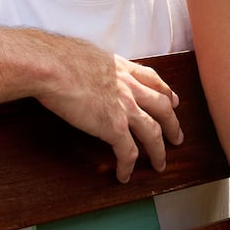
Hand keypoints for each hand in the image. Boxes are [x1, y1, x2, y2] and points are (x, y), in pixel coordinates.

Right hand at [34, 41, 183, 182]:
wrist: (51, 67)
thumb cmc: (58, 57)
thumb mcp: (86, 53)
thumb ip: (95, 63)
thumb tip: (85, 66)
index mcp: (122, 67)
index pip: (153, 79)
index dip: (166, 92)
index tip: (173, 101)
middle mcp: (129, 86)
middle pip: (163, 107)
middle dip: (173, 124)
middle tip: (177, 137)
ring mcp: (125, 107)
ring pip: (153, 133)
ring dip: (159, 151)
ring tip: (161, 163)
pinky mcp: (114, 127)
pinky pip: (128, 152)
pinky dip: (128, 166)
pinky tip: (124, 176)